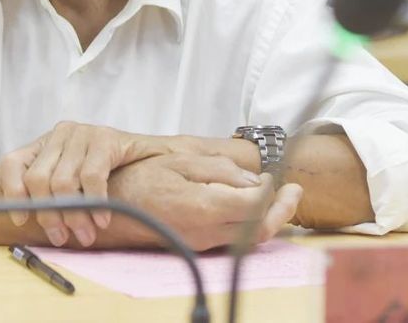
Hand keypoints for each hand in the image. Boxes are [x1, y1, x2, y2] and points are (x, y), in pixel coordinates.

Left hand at [0, 122, 172, 246]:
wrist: (156, 157)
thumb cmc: (111, 174)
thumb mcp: (74, 180)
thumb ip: (52, 194)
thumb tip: (26, 223)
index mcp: (45, 143)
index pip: (12, 163)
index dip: (12, 193)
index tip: (21, 220)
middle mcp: (60, 134)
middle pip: (37, 180)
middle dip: (49, 215)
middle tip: (63, 238)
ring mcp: (83, 133)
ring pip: (63, 183)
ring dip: (74, 217)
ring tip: (86, 235)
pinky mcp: (106, 138)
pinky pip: (91, 177)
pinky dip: (95, 203)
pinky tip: (102, 220)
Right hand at [105, 153, 302, 251]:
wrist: (114, 206)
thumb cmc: (143, 178)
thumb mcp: (181, 161)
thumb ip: (220, 170)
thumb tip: (253, 181)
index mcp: (204, 206)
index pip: (254, 205)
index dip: (270, 190)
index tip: (272, 175)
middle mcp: (206, 231)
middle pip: (258, 229)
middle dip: (281, 210)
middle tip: (294, 191)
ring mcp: (202, 242)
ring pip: (248, 238)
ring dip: (268, 218)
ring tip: (280, 198)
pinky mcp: (198, 245)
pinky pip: (233, 240)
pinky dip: (249, 224)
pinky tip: (252, 207)